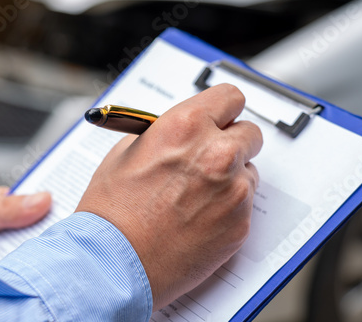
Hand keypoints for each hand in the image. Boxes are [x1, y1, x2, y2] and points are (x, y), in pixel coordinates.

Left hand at [0, 186, 51, 286]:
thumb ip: (6, 208)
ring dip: (23, 272)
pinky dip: (5, 290)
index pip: (40, 213)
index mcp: (1, 210)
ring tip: (39, 277)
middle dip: (43, 252)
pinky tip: (13, 290)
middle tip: (60, 257)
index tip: (77, 224)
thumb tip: (45, 199)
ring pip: (19, 269)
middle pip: (34, 246)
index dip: (57, 218)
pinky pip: (0, 288)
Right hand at [76, 84, 261, 308]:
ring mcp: (233, 190)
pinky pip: (243, 204)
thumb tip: (182, 131)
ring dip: (230, 178)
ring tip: (194, 198)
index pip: (230, 97)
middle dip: (232, 142)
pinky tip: (196, 220)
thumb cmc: (112, 212)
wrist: (114, 264)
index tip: (220, 118)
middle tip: (210, 159)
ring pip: (248, 171)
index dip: (223, 110)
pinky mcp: (240, 223)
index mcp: (187, 125)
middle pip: (250, 133)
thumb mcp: (126, 153)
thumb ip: (163, 134)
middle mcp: (217, 153)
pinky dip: (226, 209)